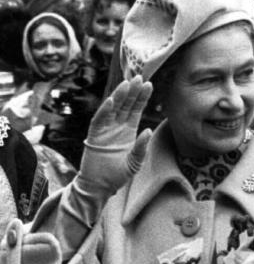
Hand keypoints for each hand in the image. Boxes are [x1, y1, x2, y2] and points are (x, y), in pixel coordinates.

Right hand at [79, 75, 152, 195]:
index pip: (136, 109)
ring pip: (113, 109)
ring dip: (119, 96)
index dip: (142, 97)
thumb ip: (141, 148)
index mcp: (128, 130)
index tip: (149, 84)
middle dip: (132, 91)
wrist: (99, 186)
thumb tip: (148, 130)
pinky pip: (99, 120)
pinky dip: (104, 110)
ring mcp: (105, 129)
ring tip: (127, 84)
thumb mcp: (134, 163)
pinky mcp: (94, 136)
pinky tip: (111, 101)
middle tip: (139, 77)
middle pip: (125, 105)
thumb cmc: (117, 176)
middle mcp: (117, 126)